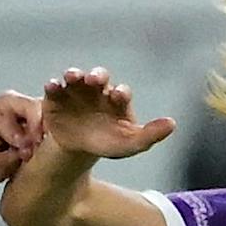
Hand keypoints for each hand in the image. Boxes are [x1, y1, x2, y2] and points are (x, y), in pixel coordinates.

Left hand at [0, 90, 44, 192]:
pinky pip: (40, 158)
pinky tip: (12, 164)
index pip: (38, 108)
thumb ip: (5, 127)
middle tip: (23, 153)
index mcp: (12, 102)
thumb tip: (26, 141)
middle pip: (47, 124)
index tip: (32, 142)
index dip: (38, 124)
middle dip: (36, 141)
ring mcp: (28, 136)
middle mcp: (23, 116)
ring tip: (9, 157)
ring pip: (46, 144)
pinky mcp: (29, 153)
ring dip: (29, 154)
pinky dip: (28, 164)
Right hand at [42, 67, 176, 160]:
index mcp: (116, 99)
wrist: (78, 151)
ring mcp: (76, 91)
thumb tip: (172, 124)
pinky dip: (53, 85)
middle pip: (99, 77)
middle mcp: (97, 90)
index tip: (118, 96)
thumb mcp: (130, 144)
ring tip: (72, 77)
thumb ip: (150, 135)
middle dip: (97, 75)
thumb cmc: (108, 143)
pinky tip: (53, 87)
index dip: (120, 93)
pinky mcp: (56, 97)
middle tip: (95, 79)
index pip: (121, 92)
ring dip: (74, 74)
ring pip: (75, 77)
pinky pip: (54, 88)